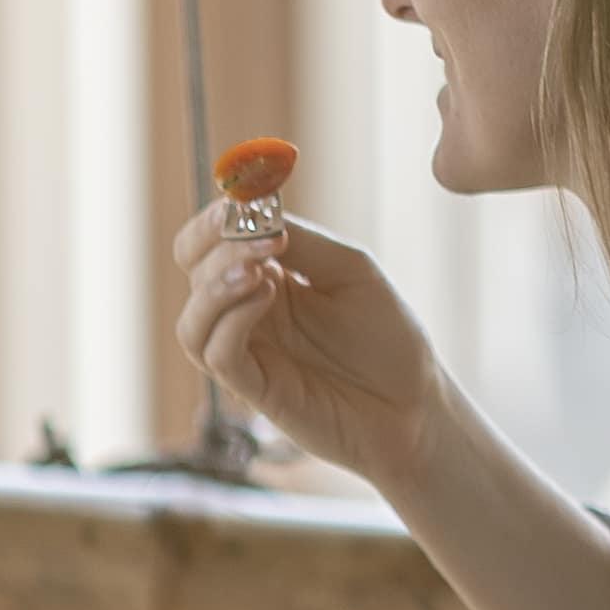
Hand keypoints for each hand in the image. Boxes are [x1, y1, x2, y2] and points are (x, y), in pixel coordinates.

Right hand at [170, 202, 443, 488]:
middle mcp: (248, 314)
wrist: (418, 406)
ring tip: (259, 269)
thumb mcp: (350, 269)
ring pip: (192, 321)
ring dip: (215, 286)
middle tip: (263, 237)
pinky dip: (230, 320)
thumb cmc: (388, 338)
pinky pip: (217, 355)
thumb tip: (255, 215)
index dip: (212, 221)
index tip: (238, 204)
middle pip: (193, 273)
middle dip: (216, 246)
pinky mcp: (257, 391)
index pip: (207, 244)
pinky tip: (267, 296)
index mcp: (266, 279)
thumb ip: (303, 242)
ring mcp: (250, 354)